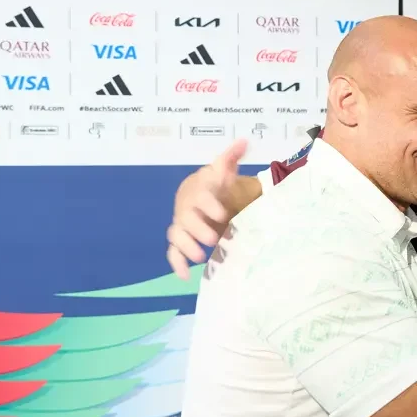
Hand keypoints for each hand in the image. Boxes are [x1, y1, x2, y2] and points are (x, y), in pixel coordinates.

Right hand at [166, 139, 246, 278]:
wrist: (204, 198)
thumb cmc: (217, 186)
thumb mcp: (225, 172)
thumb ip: (231, 159)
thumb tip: (244, 140)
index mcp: (198, 190)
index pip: (201, 196)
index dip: (209, 205)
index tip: (223, 214)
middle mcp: (186, 208)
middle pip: (186, 218)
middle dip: (198, 229)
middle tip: (214, 239)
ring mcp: (181, 225)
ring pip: (177, 235)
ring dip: (186, 247)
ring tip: (201, 258)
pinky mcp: (181, 241)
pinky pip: (173, 252)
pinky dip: (176, 263)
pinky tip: (185, 276)